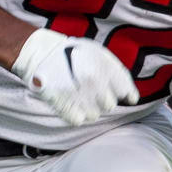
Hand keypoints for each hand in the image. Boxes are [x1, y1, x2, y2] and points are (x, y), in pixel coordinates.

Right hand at [12, 28, 138, 125]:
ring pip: (94, 115)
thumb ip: (115, 70)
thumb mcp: (98, 52)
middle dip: (103, 99)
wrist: (42, 52)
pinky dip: (75, 114)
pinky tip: (71, 102)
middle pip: (110, 105)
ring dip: (89, 108)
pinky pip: (79, 120)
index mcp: (105, 68)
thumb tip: (129, 94)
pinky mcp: (65, 106)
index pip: (126, 91)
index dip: (125, 94)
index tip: (125, 96)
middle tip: (92, 90)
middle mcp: (95, 82)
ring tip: (79, 96)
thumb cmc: (72, 51)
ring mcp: (80, 96)